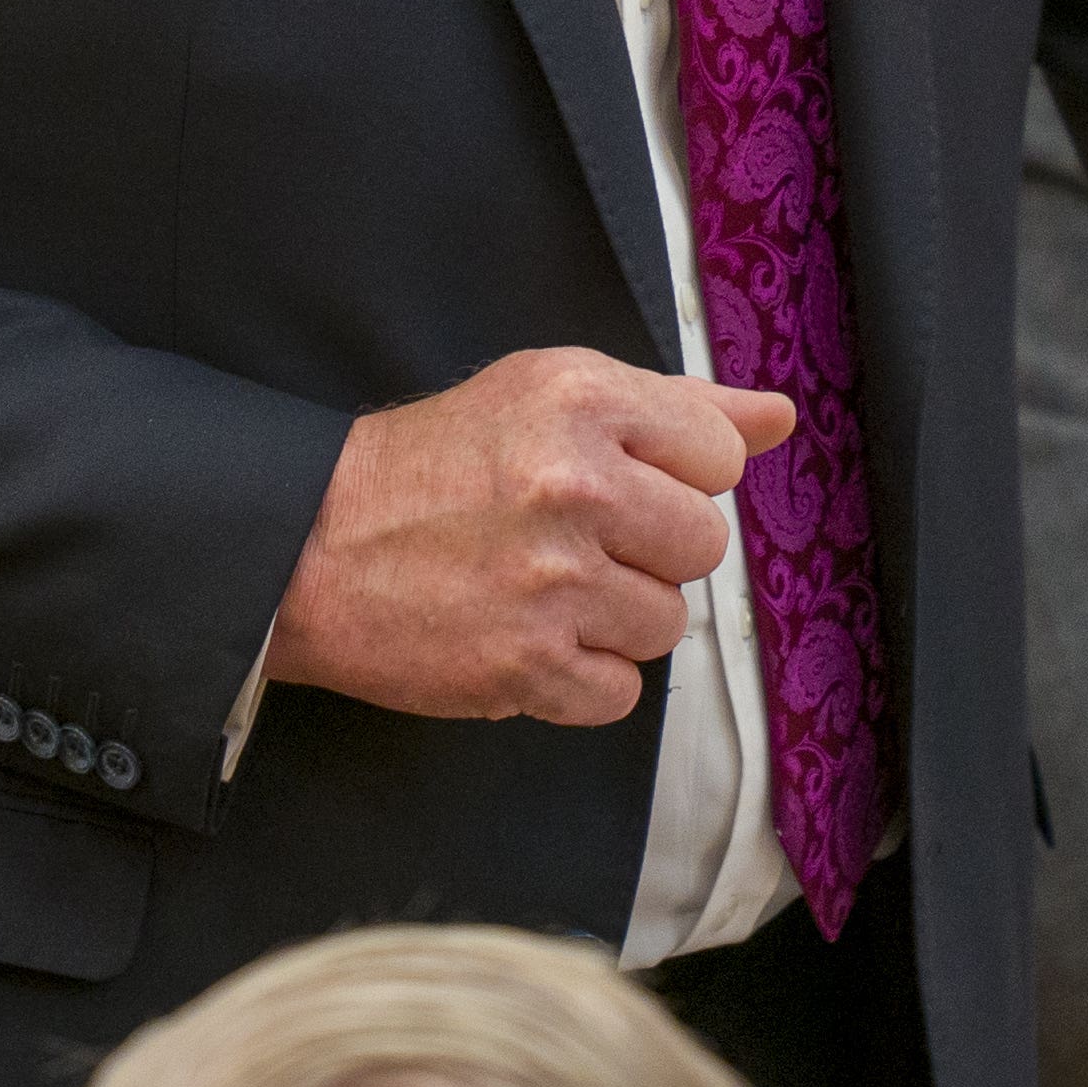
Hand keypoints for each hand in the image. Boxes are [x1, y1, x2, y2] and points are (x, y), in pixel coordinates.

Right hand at [264, 349, 791, 724]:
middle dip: (652, 549)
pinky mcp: (525, 665)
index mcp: (584, 401)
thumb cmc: (434, 465)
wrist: (310, 545)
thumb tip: (778, 416)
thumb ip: (677, 406)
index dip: (677, 474)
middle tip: (580, 539)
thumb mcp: (550, 393)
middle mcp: (575, 485)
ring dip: (618, 617)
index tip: (622, 481)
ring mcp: (552, 581)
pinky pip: (620, 692)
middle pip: (704, 544)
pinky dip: (582, 679)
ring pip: (667, 622)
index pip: (720, 454)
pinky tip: (533, 637)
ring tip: (547, 587)